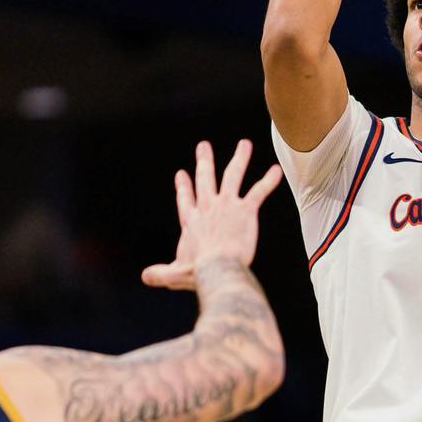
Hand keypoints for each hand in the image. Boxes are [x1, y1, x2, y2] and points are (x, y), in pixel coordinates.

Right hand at [141, 141, 281, 291]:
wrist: (217, 269)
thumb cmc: (197, 273)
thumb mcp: (174, 275)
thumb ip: (160, 274)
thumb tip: (145, 277)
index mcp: (192, 222)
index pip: (186, 200)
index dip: (184, 188)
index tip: (181, 174)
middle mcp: (207, 208)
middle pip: (205, 179)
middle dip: (204, 162)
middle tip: (203, 146)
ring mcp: (227, 206)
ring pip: (233, 176)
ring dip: (239, 159)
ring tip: (245, 144)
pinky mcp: (245, 211)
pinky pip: (259, 192)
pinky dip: (268, 181)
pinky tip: (277, 171)